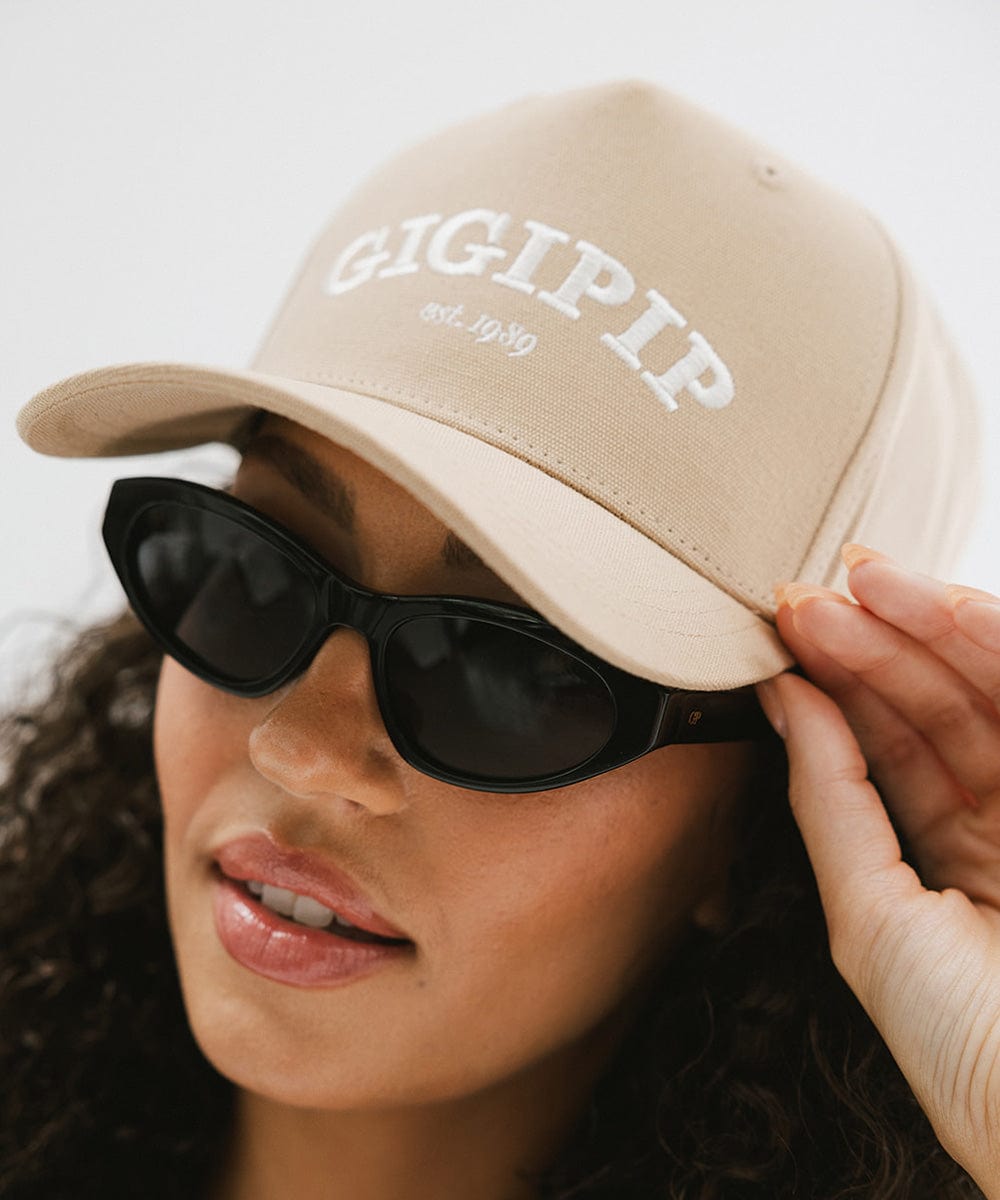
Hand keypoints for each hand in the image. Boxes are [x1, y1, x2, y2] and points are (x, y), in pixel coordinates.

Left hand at [755, 544, 999, 1195]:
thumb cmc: (969, 1050)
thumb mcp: (870, 915)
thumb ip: (831, 798)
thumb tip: (782, 700)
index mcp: (956, 860)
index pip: (890, 749)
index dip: (840, 686)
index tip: (787, 631)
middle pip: (938, 708)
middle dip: (876, 643)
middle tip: (814, 594)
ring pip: (993, 694)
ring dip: (934, 629)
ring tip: (869, 581)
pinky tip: (952, 612)